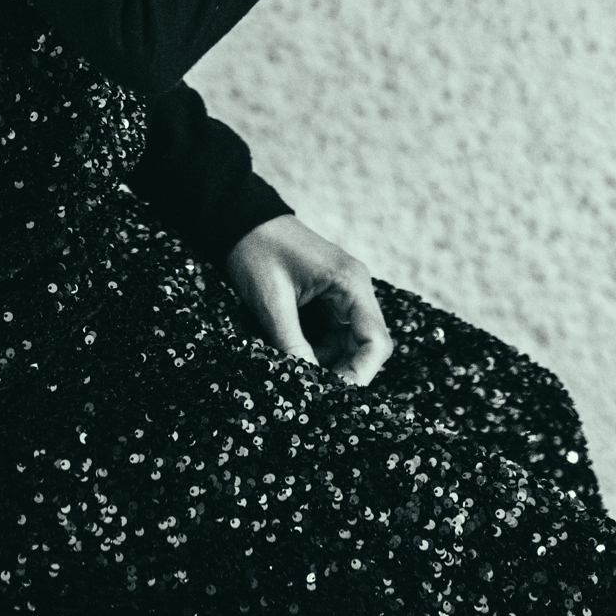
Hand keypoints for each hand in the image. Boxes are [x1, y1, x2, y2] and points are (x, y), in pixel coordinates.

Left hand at [222, 215, 392, 384]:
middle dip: (344, 373)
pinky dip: (316, 352)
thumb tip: (307, 387)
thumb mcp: (271, 300)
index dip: (361, 374)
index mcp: (351, 282)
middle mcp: (354, 289)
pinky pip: (331, 336)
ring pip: (348, 345)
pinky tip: (295, 359)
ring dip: (328, 365)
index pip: (376, 341)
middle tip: (315, 396)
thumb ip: (292, 344)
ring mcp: (342, 294)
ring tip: (301, 380)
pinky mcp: (327, 300)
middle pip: (366, 347)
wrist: (239, 218)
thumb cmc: (257, 250)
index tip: (334, 397)